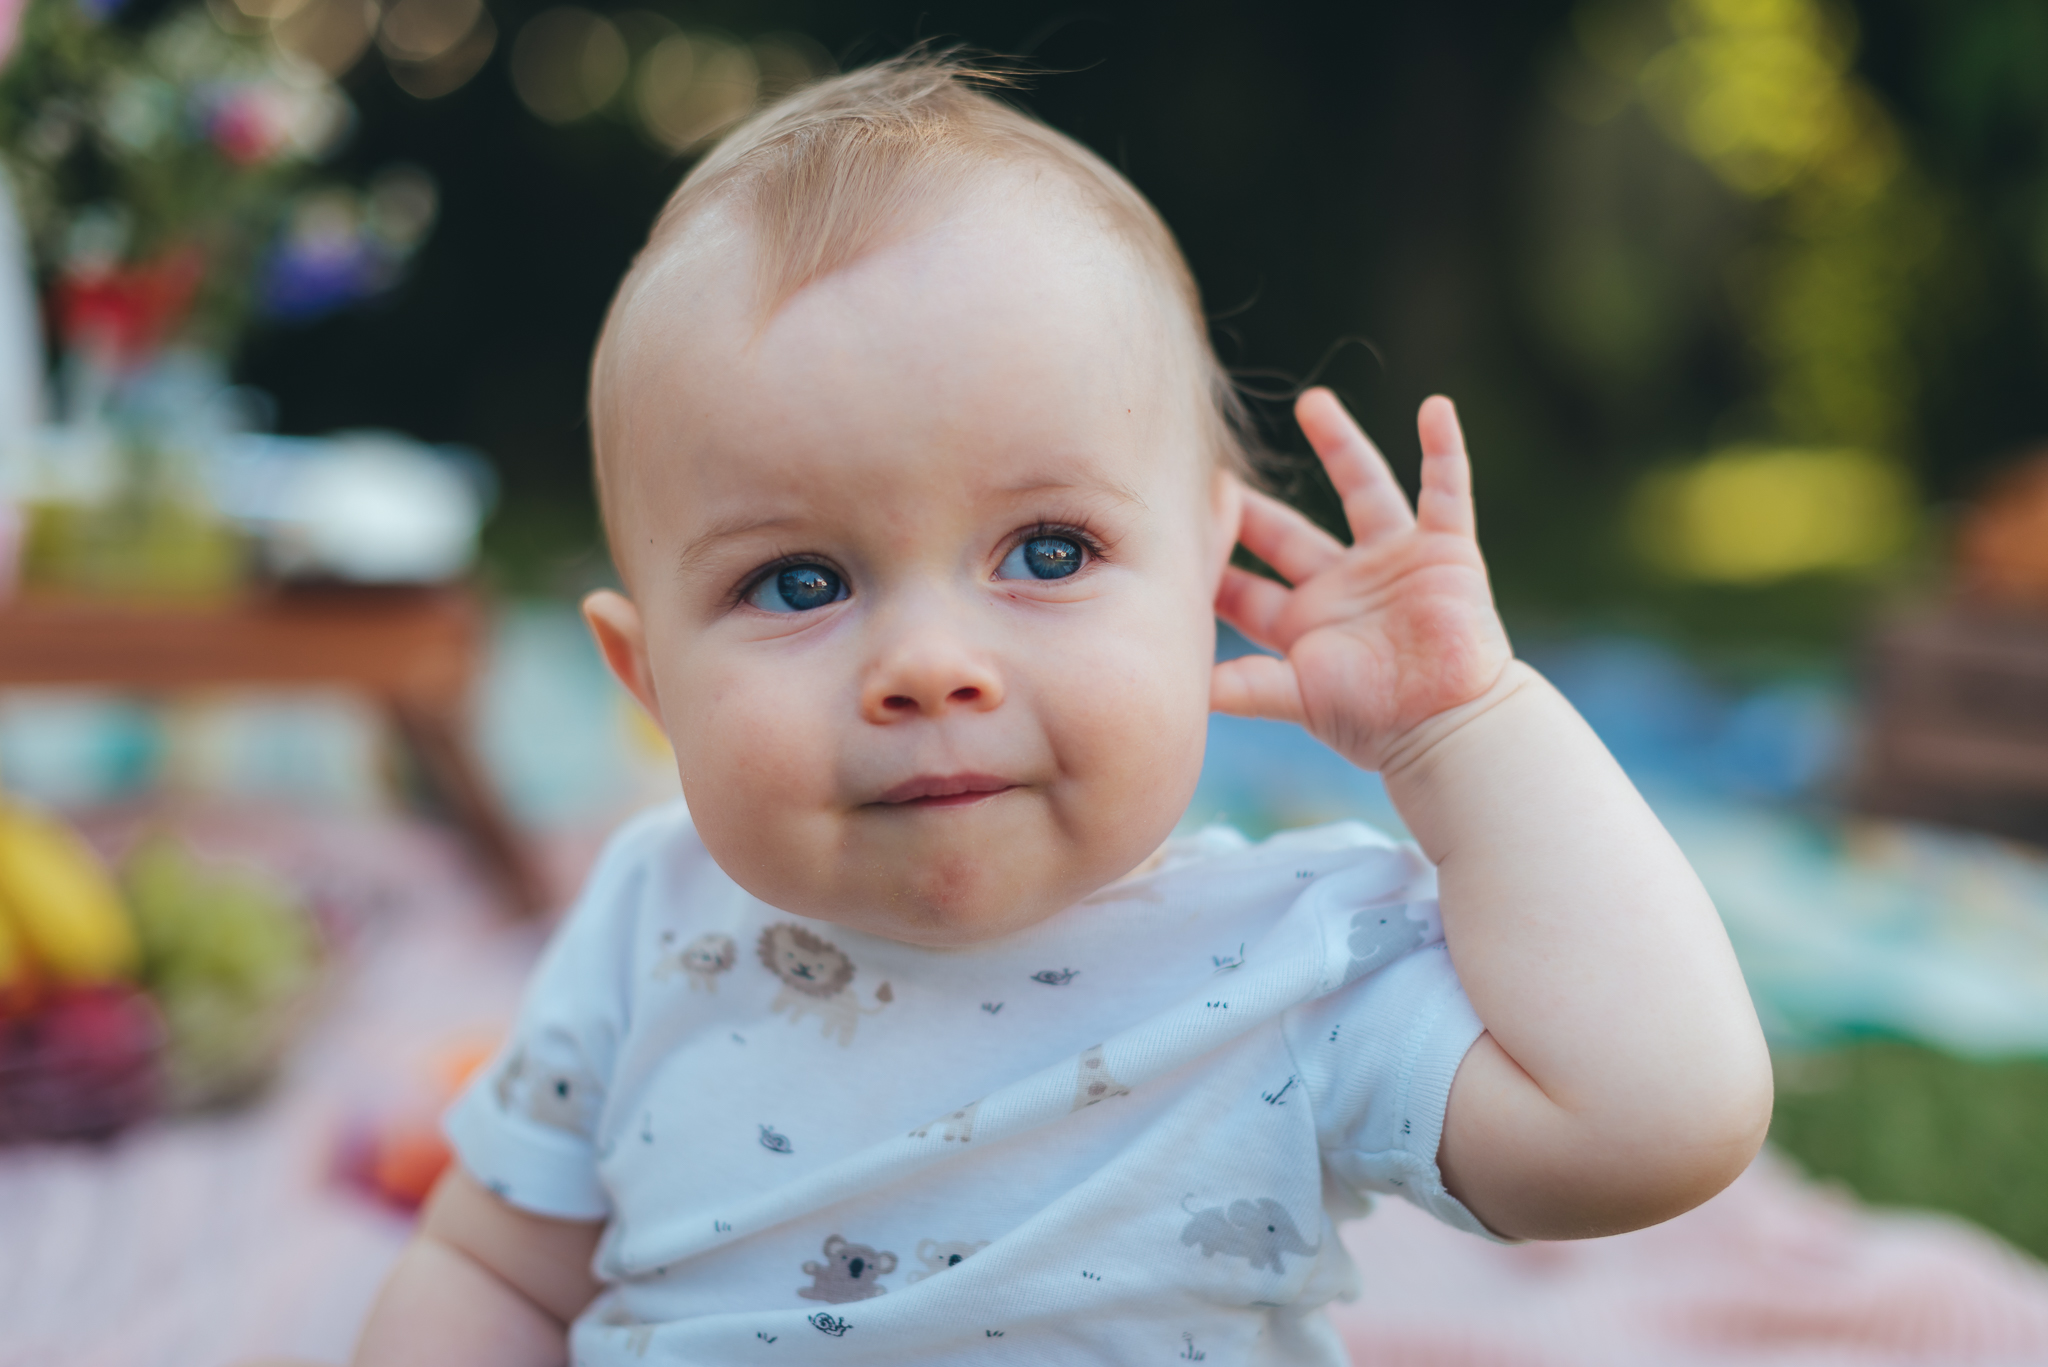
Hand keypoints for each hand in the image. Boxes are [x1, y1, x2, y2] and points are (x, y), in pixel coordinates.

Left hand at [1211, 389, 1512, 773]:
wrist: (1450, 728)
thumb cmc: (1376, 723)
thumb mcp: (1298, 698)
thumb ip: (1243, 686)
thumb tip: (1180, 687)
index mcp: (1307, 625)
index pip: (1247, 591)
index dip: (1213, 567)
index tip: (1171, 533)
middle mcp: (1348, 587)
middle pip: (1289, 535)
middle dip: (1253, 508)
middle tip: (1213, 471)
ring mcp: (1397, 564)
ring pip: (1364, 490)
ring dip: (1340, 446)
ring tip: (1311, 402)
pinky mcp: (1447, 552)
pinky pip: (1448, 490)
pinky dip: (1445, 451)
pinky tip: (1437, 407)